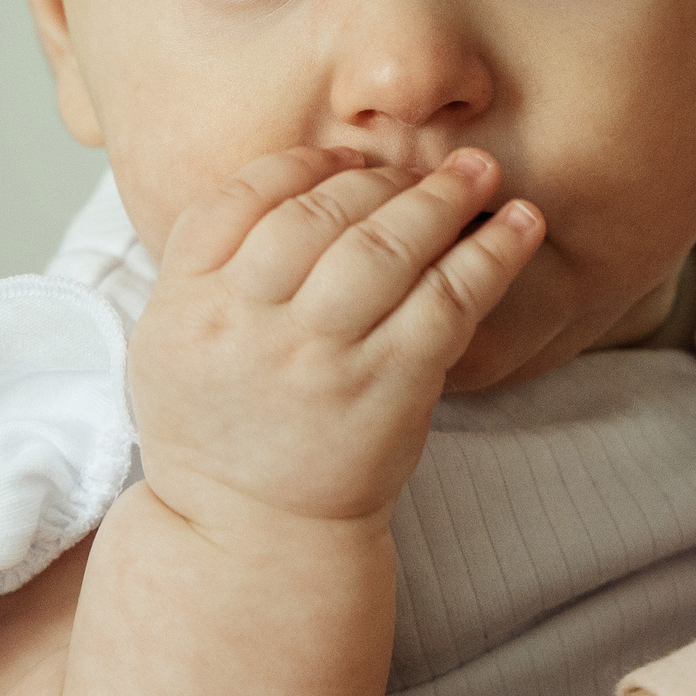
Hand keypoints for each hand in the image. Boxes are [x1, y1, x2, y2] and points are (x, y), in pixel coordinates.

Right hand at [130, 146, 544, 538]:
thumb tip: (306, 177)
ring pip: (385, 247)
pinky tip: (521, 225)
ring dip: (441, 198)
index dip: (301, 165)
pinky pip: (448, 301)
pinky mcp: (388, 388)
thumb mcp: (173, 344)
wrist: (250, 537)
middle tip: (425, 164)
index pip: (238, 200)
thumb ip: (215, 264)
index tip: (346, 158)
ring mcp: (320, 358)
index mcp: (183, 307)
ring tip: (480, 172)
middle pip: (318, 214)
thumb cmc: (221, 428)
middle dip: (381, 176)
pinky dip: (491, 255)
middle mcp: (246, 327)